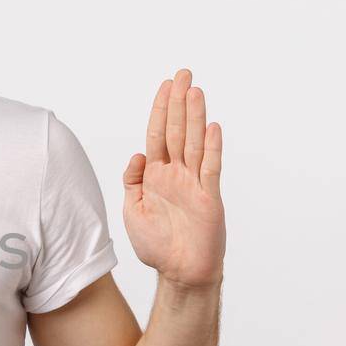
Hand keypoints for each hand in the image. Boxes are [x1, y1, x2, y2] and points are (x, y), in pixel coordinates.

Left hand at [122, 68, 224, 288]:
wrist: (178, 272)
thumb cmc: (156, 244)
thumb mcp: (132, 209)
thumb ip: (132, 180)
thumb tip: (137, 154)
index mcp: (156, 175)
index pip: (158, 134)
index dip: (160, 110)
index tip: (165, 85)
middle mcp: (177, 174)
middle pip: (177, 131)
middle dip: (178, 102)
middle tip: (183, 73)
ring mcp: (194, 184)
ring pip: (194, 143)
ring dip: (195, 116)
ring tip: (195, 90)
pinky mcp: (208, 199)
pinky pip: (210, 169)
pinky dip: (212, 148)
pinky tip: (213, 127)